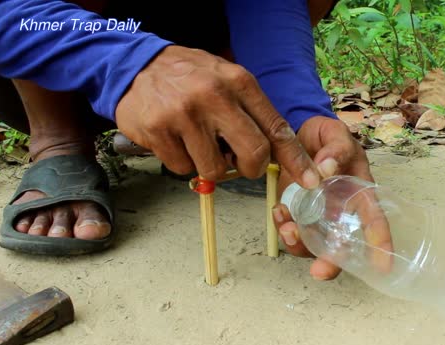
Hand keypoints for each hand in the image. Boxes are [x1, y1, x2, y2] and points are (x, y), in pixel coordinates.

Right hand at [115, 45, 320, 188]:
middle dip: (250, 169)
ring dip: (211, 165)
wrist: (134, 64)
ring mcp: (185, 115)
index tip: (310, 180)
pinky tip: (176, 141)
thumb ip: (251, 110)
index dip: (296, 159)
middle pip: (253, 154)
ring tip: (199, 142)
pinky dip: (184, 163)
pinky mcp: (159, 132)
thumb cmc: (188, 76)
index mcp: (239, 82)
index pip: (276, 127)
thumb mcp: (226, 78)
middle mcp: (215, 96)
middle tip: (240, 164)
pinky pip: (184, 169)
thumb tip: (277, 152)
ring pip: (216, 170)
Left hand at [272, 116, 392, 279]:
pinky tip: (279, 212)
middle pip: (343, 245)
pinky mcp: (298, 214)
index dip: (380, 243)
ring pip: (314, 244)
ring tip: (286, 227)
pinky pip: (292, 230)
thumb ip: (335, 149)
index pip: (375, 220)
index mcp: (359, 192)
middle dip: (331, 263)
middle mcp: (342, 211)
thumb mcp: (336, 135)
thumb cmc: (327, 137)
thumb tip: (326, 168)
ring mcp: (319, 215)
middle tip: (318, 272)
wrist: (299, 133)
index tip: (382, 265)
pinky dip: (283, 227)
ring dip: (299, 244)